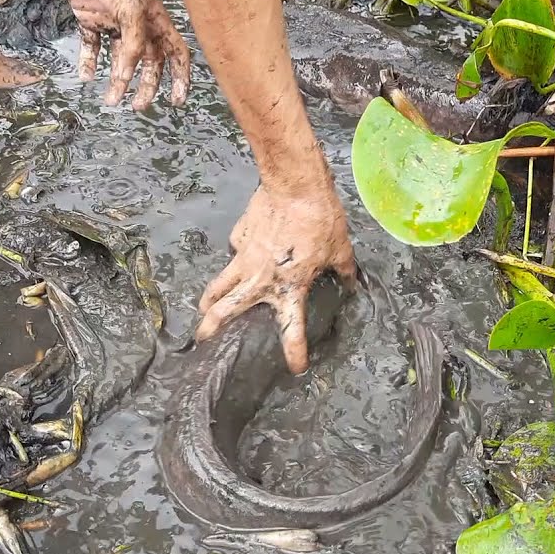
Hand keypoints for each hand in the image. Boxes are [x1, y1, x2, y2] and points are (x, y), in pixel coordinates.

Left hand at [52, 0, 189, 109]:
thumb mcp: (131, 10)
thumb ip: (132, 46)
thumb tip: (126, 76)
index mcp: (155, 19)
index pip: (176, 53)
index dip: (180, 78)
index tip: (176, 100)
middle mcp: (137, 23)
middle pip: (148, 62)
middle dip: (145, 86)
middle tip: (137, 106)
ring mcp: (113, 20)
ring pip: (120, 59)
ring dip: (117, 80)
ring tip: (110, 99)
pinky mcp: (90, 17)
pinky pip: (92, 46)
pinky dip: (90, 62)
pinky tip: (87, 76)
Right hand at [196, 182, 356, 372]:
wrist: (295, 186)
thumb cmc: (321, 219)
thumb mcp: (340, 249)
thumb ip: (342, 269)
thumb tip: (351, 280)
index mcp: (290, 287)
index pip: (291, 329)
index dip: (294, 352)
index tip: (296, 368)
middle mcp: (261, 279)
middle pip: (228, 309)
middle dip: (212, 326)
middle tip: (204, 337)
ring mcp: (245, 257)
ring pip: (219, 283)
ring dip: (210, 298)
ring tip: (203, 307)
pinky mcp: (240, 236)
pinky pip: (234, 251)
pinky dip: (235, 257)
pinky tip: (239, 255)